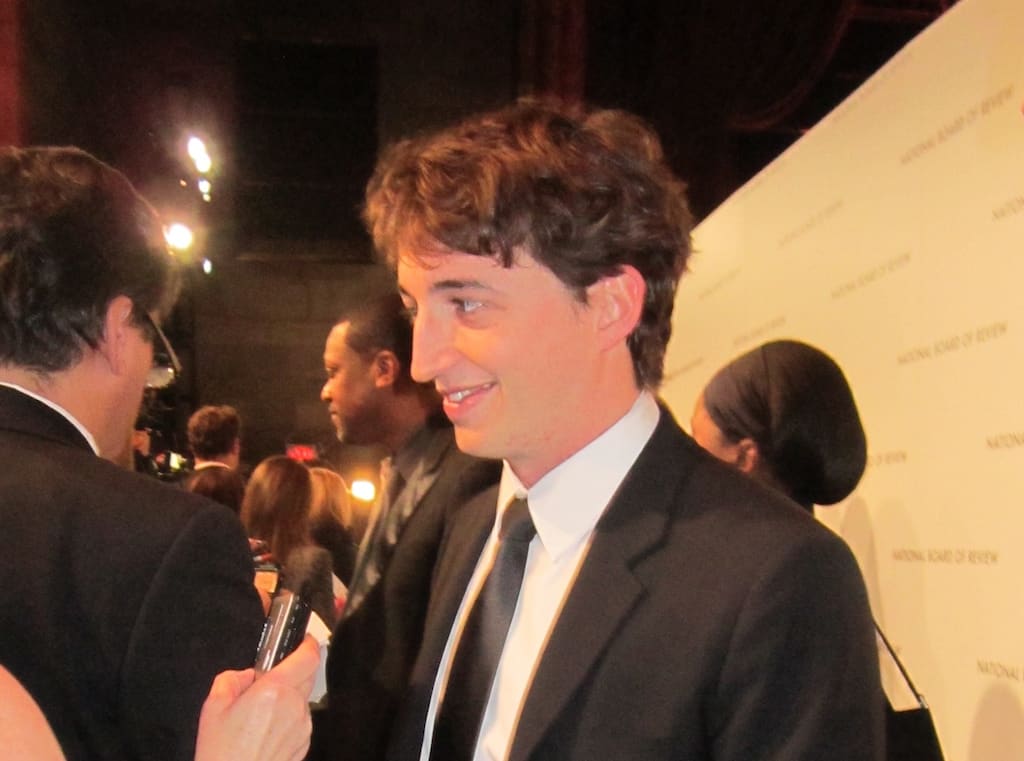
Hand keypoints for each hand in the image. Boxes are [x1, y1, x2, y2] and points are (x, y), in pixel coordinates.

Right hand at [195, 636, 319, 760]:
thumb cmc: (221, 751)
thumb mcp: (214, 706)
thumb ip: (232, 678)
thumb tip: (248, 675)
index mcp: (274, 690)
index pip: (307, 656)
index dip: (307, 644)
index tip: (302, 639)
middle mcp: (294, 705)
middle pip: (307, 674)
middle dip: (293, 670)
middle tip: (268, 680)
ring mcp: (302, 725)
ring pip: (302, 698)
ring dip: (289, 696)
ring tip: (261, 714)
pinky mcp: (304, 742)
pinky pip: (300, 719)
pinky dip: (289, 717)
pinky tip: (266, 731)